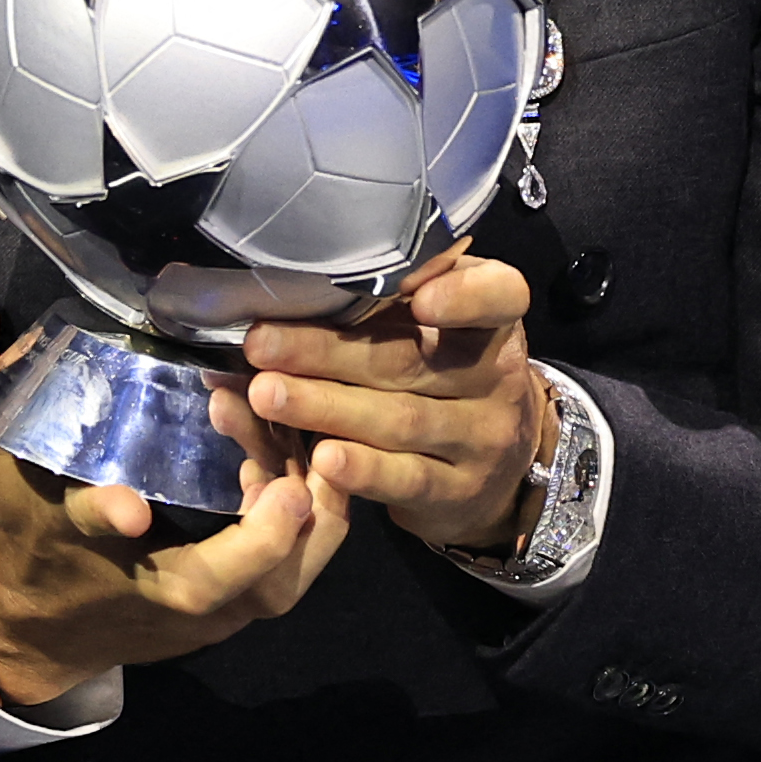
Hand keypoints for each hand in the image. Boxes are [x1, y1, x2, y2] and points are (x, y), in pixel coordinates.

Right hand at [0, 264, 350, 704]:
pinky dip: (316, 535)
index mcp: (71, 531)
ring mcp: (192, 608)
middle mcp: (137, 581)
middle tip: (289, 479)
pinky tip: (332, 469)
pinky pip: (287, 579)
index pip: (88, 526)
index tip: (129, 506)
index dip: (106, 514)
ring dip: (303, 528)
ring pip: (267, 586)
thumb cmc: (14, 510)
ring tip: (325, 454)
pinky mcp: (230, 611)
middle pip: (207, 581)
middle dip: (254, 537)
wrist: (29, 621)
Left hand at [241, 245, 553, 554]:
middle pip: (411, 360)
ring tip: (266, 395)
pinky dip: (362, 470)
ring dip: (325, 407)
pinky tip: (319, 458)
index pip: (498, 296)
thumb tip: (314, 269)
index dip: (463, 297)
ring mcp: (482, 439)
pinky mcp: (458, 491)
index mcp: (493, 321)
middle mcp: (496, 378)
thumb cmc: (448, 371)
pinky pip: (406, 479)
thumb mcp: (445, 324)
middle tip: (262, 342)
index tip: (417, 298)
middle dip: (328, 352)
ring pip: (400, 420)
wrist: (496, 461)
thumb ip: (403, 296)